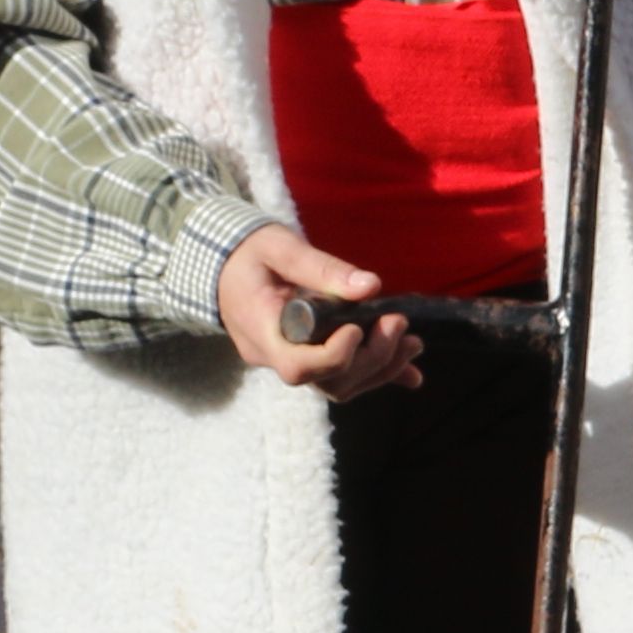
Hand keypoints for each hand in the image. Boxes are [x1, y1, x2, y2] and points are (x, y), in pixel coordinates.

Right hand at [217, 225, 419, 399]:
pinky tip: (410, 372)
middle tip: (398, 323)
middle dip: (372, 358)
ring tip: (412, 342)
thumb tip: (372, 286)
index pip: (297, 364)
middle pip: (326, 380)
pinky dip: (377, 374)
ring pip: (337, 385)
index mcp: (260, 328)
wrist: (221, 265)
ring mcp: (287, 361)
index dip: (335, 355)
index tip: (361, 326)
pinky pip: (340, 377)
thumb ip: (323, 267)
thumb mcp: (280, 247)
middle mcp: (272, 355)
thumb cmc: (247, 252)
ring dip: (380, 368)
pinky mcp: (303, 359)